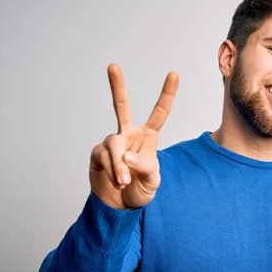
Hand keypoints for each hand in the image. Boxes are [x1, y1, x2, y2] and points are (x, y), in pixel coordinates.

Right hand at [89, 64, 178, 209]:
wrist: (119, 206)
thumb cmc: (140, 189)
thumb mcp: (152, 180)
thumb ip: (143, 166)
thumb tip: (126, 156)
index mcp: (147, 137)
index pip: (159, 113)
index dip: (167, 94)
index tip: (174, 74)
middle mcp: (128, 134)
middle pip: (121, 106)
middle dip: (116, 86)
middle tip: (112, 66)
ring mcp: (112, 142)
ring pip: (114, 146)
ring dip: (120, 166)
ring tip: (124, 182)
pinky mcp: (98, 153)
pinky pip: (104, 157)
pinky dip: (112, 170)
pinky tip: (116, 181)